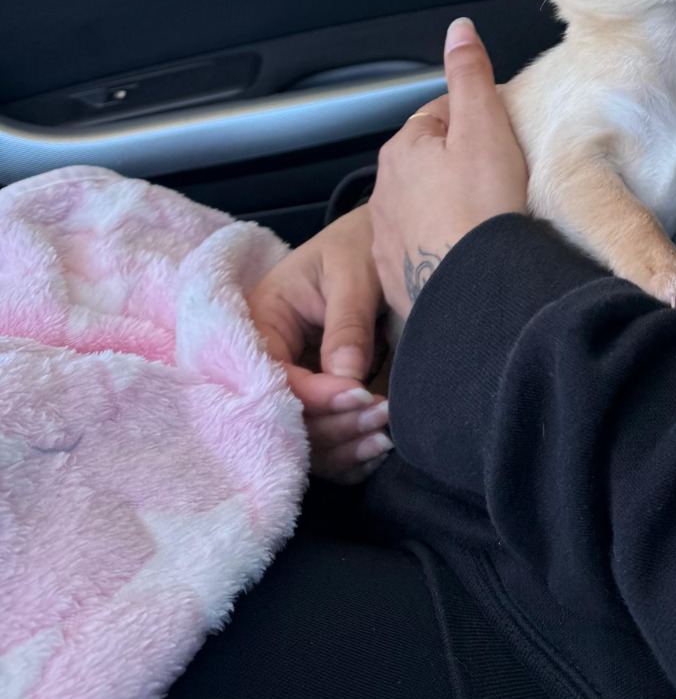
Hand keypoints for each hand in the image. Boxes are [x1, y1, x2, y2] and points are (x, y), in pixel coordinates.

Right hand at [247, 204, 394, 482]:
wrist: (378, 241)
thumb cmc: (360, 245)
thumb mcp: (353, 272)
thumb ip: (348, 323)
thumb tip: (347, 378)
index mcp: (263, 321)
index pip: (275, 376)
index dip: (316, 395)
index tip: (361, 394)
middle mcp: (269, 361)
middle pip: (286, 418)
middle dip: (334, 424)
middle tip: (383, 415)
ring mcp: (294, 386)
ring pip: (305, 440)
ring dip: (345, 444)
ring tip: (388, 432)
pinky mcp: (318, 404)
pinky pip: (325, 446)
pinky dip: (350, 457)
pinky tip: (380, 448)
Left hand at [369, 18, 528, 324]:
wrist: (476, 292)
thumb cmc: (483, 208)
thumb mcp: (485, 124)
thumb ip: (470, 74)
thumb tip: (458, 30)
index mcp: (403, 149)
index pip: (441, 116)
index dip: (478, 122)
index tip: (503, 138)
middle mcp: (384, 191)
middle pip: (431, 162)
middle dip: (461, 165)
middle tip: (501, 179)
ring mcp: (388, 237)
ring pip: (425, 206)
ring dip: (450, 206)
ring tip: (489, 217)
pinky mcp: (397, 278)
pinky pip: (423, 248)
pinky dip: (443, 244)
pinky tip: (470, 250)